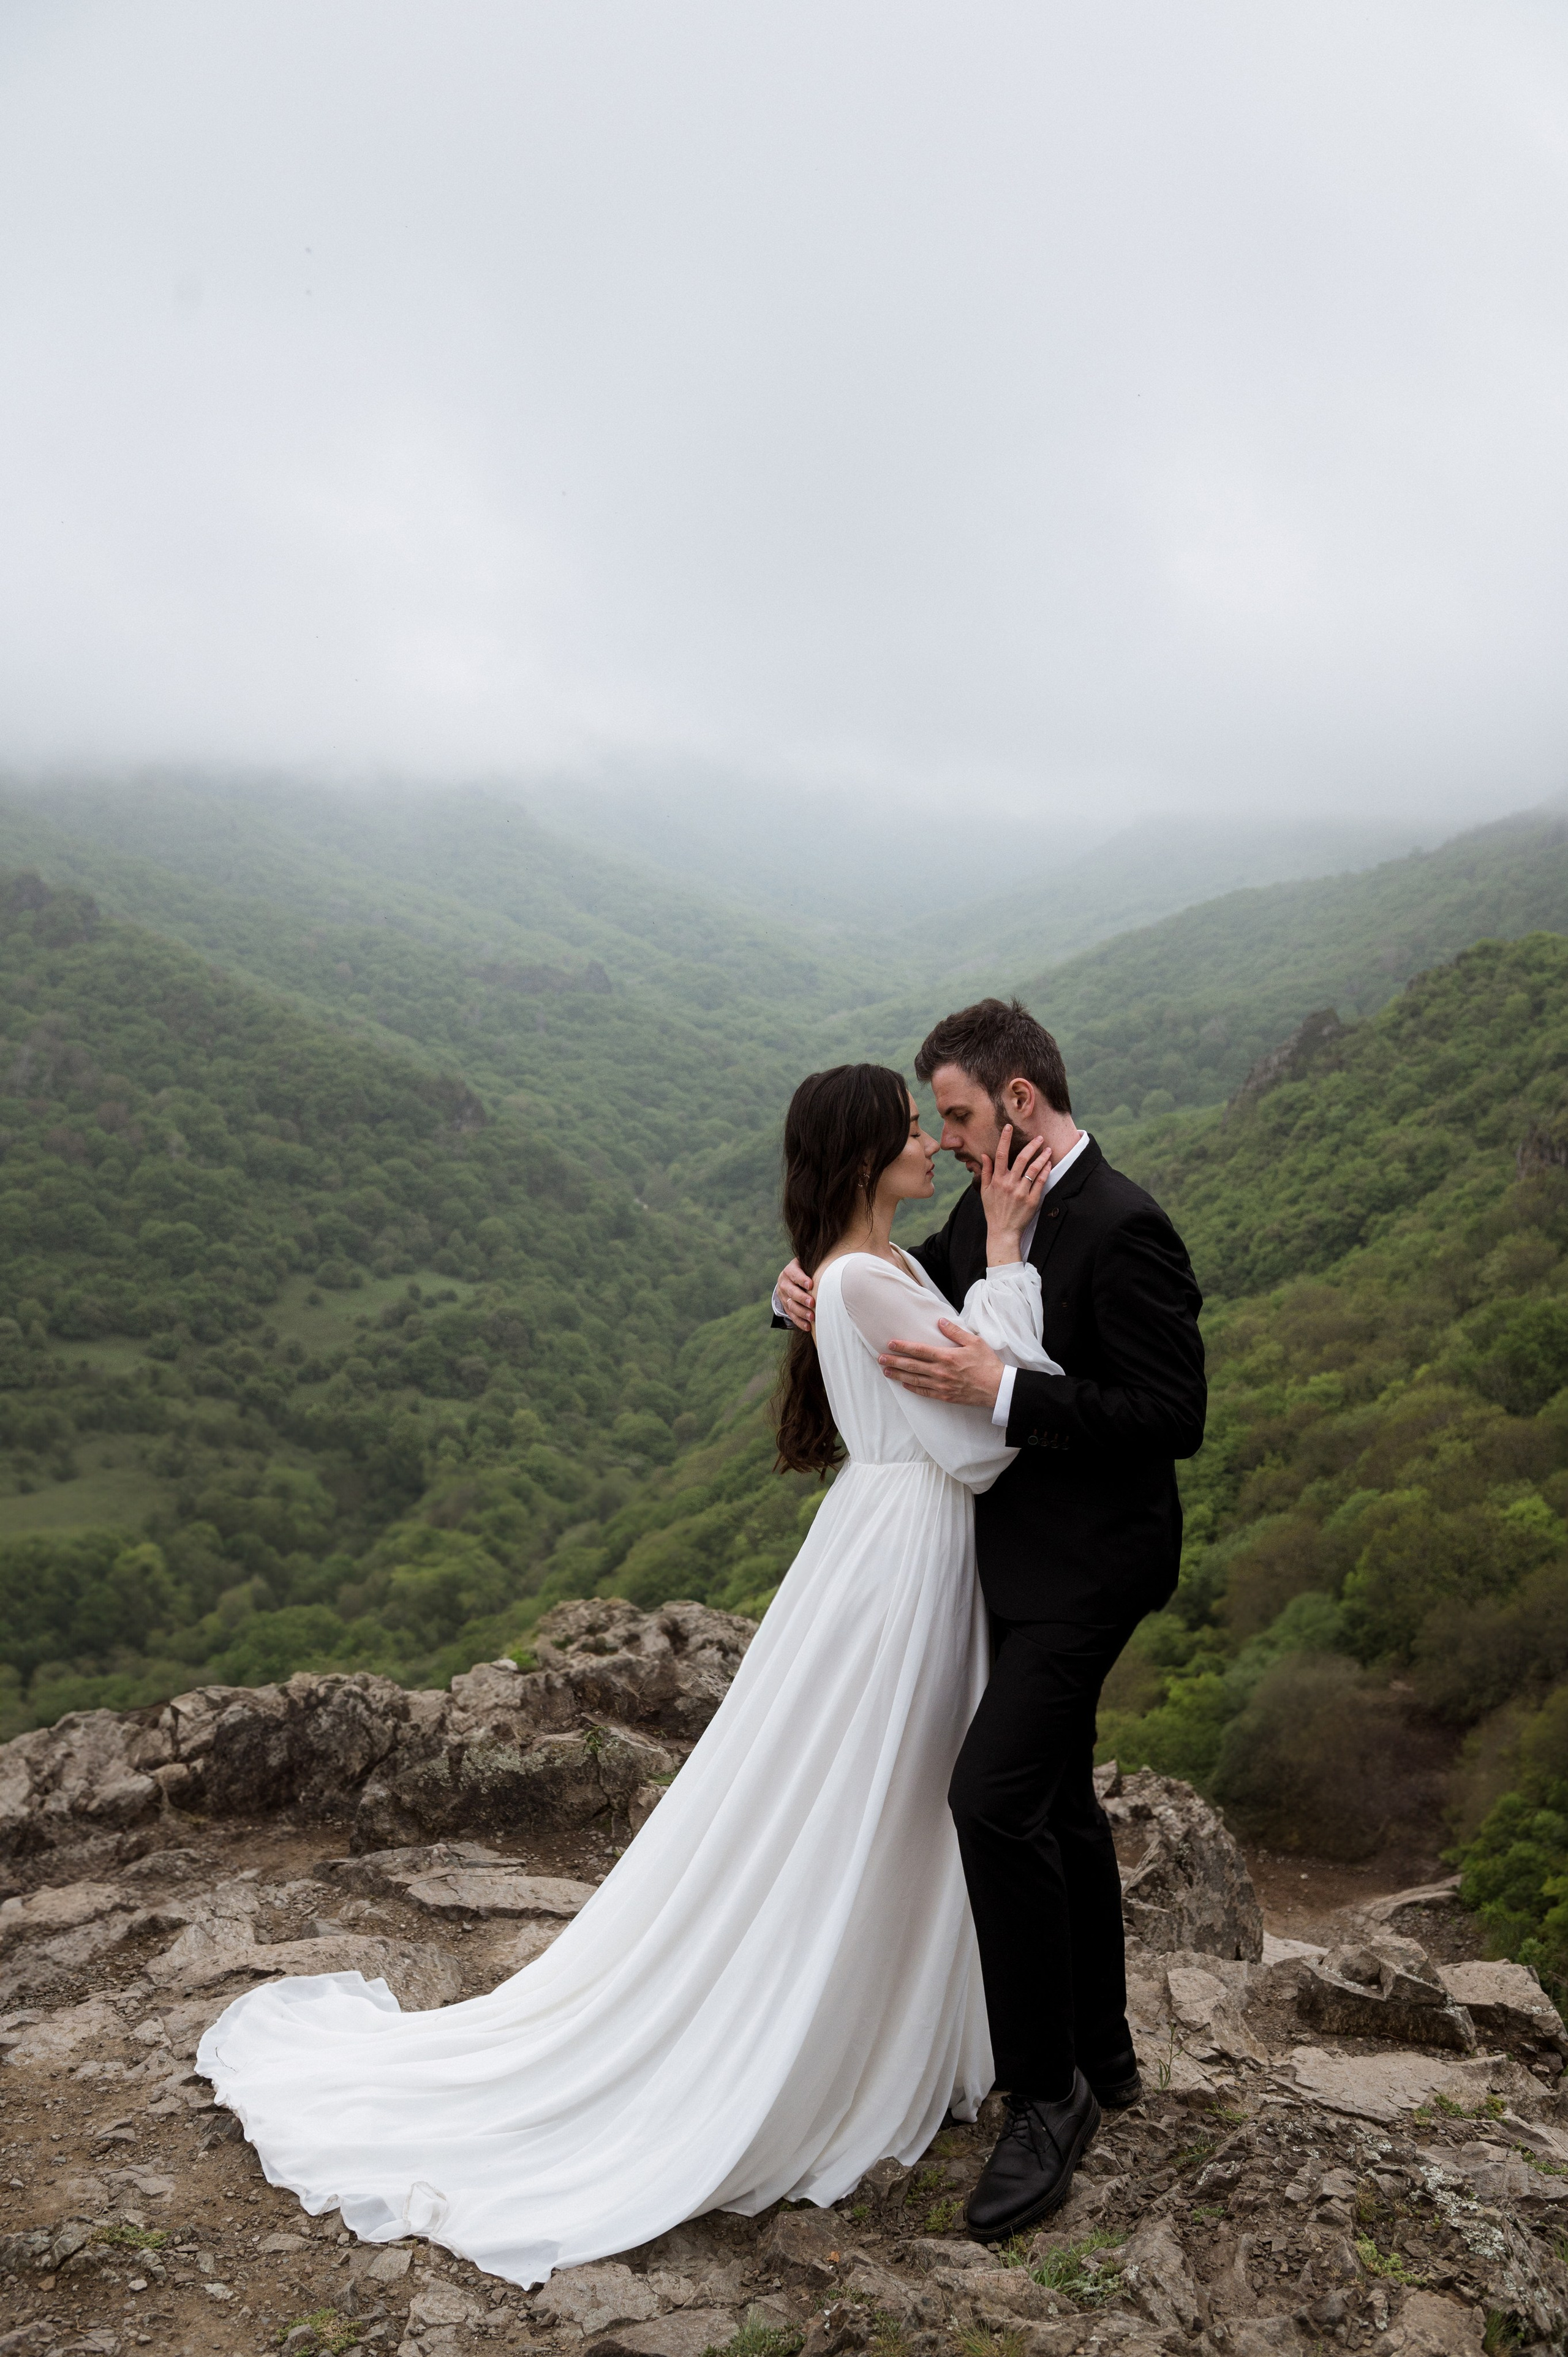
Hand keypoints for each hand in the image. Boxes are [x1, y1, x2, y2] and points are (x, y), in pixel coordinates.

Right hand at [777, 1258, 815, 1331]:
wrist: (790, 1278)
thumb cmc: (805, 1270)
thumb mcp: (807, 1264)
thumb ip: (816, 1265)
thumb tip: (835, 1264)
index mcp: (790, 1271)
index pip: (794, 1274)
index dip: (801, 1279)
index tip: (811, 1285)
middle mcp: (784, 1283)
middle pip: (791, 1291)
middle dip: (802, 1298)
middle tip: (812, 1303)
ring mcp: (783, 1296)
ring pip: (791, 1305)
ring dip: (801, 1312)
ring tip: (812, 1317)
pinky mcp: (785, 1306)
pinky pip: (791, 1315)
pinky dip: (799, 1322)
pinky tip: (808, 1326)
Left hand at [879, 1319, 1003, 1407]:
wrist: (997, 1388)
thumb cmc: (987, 1364)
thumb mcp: (974, 1342)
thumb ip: (955, 1332)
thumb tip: (940, 1321)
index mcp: (946, 1357)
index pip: (919, 1350)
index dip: (903, 1346)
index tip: (890, 1344)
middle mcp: (940, 1372)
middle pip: (912, 1366)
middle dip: (894, 1361)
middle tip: (880, 1359)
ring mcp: (941, 1385)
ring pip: (915, 1380)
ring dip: (899, 1375)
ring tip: (886, 1371)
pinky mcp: (945, 1396)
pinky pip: (925, 1392)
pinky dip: (913, 1388)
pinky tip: (904, 1385)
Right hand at [980, 1126, 1051, 1262]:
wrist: (1003, 1231)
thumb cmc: (993, 1211)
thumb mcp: (985, 1191)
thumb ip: (986, 1172)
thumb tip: (984, 1155)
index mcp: (997, 1180)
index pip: (1000, 1155)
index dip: (1004, 1139)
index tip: (1009, 1126)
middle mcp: (1009, 1184)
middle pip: (1021, 1159)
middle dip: (1031, 1145)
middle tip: (1039, 1137)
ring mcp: (1021, 1192)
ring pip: (1033, 1169)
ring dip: (1042, 1157)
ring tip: (1048, 1149)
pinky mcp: (1032, 1200)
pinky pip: (1040, 1182)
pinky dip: (1045, 1171)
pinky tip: (1049, 1164)